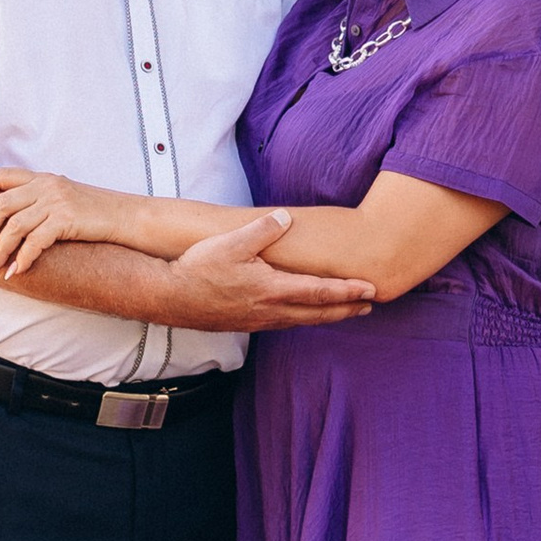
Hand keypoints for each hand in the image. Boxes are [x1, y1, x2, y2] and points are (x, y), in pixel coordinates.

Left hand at [0, 163, 128, 278]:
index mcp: (42, 177)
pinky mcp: (67, 219)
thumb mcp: (64, 198)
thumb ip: (38, 202)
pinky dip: (23, 258)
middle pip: (1, 203)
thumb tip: (8, 222)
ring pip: (15, 225)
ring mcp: (57, 201)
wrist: (129, 217)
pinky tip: (17, 272)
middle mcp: (47, 185)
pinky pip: (36, 241)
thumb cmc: (95, 213)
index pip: (0, 175)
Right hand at [166, 211, 373, 331]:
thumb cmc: (199, 268)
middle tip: (369, 305)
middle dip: (346, 309)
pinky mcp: (247, 323)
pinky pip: (285, 322)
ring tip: (345, 311)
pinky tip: (303, 314)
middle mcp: (271, 310)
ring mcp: (259, 320)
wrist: (170, 296)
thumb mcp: (232, 241)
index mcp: (272, 289)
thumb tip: (286, 217)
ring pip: (302, 321)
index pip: (320, 292)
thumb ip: (263, 229)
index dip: (348, 291)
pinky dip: (304, 318)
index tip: (371, 290)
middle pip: (318, 313)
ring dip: (327, 316)